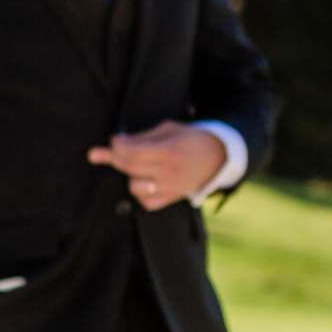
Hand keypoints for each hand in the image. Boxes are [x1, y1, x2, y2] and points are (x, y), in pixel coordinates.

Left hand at [86, 121, 226, 211]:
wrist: (217, 157)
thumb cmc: (190, 139)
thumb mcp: (169, 129)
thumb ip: (141, 136)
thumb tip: (114, 142)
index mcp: (170, 151)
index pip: (132, 152)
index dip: (118, 146)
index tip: (116, 141)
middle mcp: (170, 172)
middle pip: (130, 168)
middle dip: (116, 157)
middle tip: (116, 150)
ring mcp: (171, 188)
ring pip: (135, 187)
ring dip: (131, 176)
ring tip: (139, 167)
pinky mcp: (172, 198)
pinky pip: (146, 202)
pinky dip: (141, 193)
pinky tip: (146, 181)